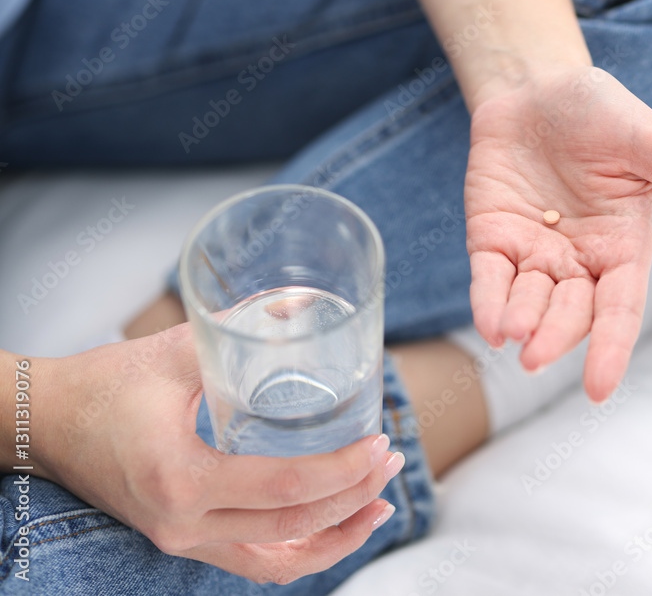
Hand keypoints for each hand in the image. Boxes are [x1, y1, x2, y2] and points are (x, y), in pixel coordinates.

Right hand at [33, 324, 401, 584]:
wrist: (45, 420)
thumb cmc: (106, 383)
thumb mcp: (180, 349)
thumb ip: (245, 328)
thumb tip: (308, 305)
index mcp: (181, 478)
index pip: (287, 486)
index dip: (345, 470)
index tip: (381, 444)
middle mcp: (182, 524)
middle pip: (293, 528)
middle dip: (354, 498)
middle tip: (389, 462)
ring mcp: (181, 540)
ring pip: (278, 561)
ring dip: (336, 537)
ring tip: (377, 504)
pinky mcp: (183, 540)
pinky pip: (254, 562)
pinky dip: (300, 552)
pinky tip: (332, 527)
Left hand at [465, 65, 651, 401]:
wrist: (538, 85)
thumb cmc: (601, 112)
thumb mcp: (651, 142)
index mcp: (622, 247)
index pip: (619, 309)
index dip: (611, 348)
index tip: (599, 389)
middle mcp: (578, 261)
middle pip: (570, 312)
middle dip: (555, 336)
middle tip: (534, 356)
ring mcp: (533, 253)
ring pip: (528, 301)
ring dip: (520, 321)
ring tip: (512, 334)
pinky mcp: (492, 238)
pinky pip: (490, 278)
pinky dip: (488, 302)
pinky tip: (489, 325)